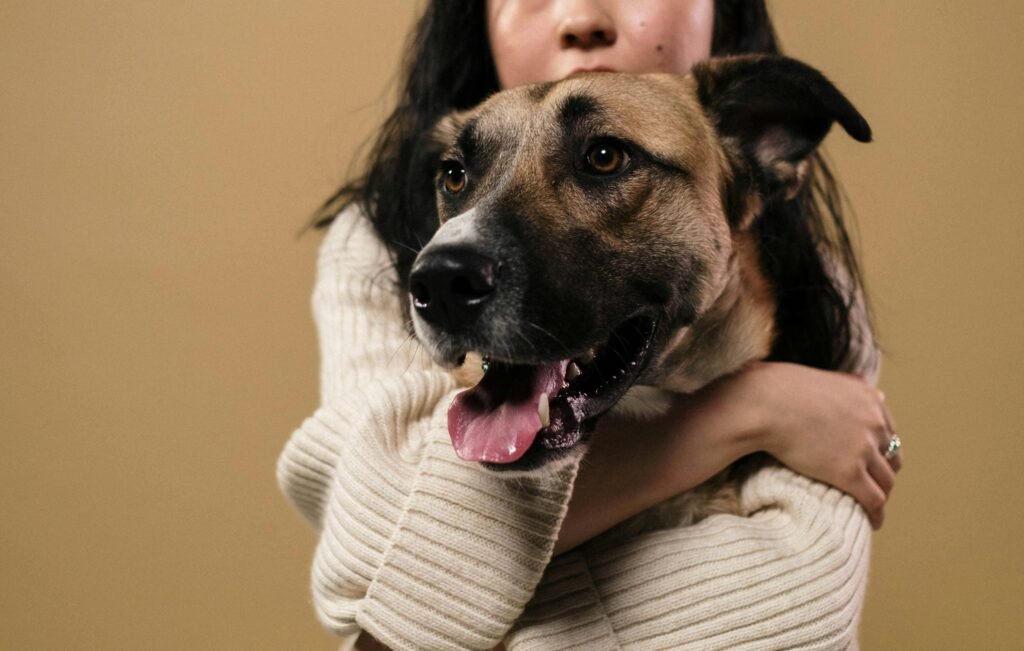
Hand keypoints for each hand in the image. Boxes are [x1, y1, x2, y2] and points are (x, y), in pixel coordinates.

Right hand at [736, 361, 900, 528]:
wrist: (763, 403)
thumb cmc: (779, 389)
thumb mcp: (822, 377)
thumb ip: (846, 384)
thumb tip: (860, 385)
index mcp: (869, 398)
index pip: (887, 431)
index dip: (881, 449)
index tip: (872, 461)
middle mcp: (873, 422)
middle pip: (891, 457)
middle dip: (884, 472)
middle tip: (871, 484)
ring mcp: (863, 448)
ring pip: (885, 481)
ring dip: (880, 494)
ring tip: (871, 506)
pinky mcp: (849, 471)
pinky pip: (874, 499)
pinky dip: (876, 513)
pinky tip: (872, 521)